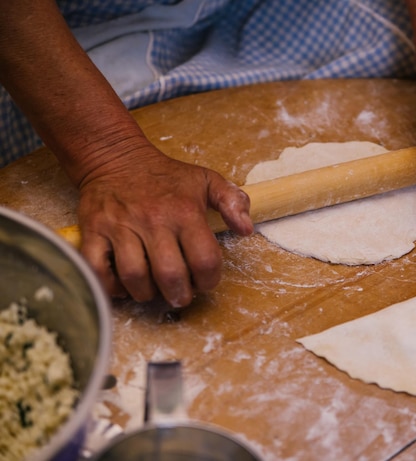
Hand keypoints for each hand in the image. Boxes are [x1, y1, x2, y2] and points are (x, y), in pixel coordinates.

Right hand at [76, 145, 252, 306]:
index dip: (209, 280)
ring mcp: (120, 226)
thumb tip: (246, 229)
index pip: (204, 260)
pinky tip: (123, 284)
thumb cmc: (167, 176)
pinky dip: (110, 286)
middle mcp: (153, 220)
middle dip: (180, 295)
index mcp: (185, 212)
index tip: (205, 281)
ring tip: (153, 290)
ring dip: (146, 294)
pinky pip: (97, 269)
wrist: (117, 157)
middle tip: (181, 295)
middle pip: (170, 275)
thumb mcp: (207, 180)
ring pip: (134, 277)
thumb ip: (233, 202)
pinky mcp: (93, 230)